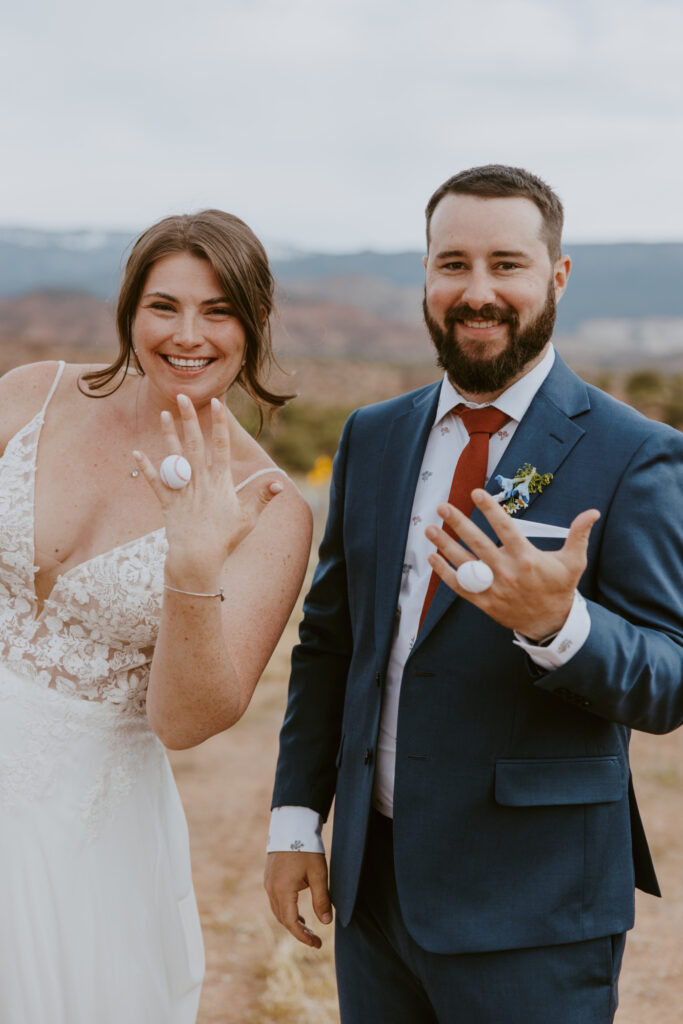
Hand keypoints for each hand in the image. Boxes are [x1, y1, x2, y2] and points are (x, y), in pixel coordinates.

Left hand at [133, 394, 281, 588]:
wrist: (198, 558)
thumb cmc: (226, 539)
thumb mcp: (249, 518)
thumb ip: (263, 497)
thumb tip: (280, 483)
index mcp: (221, 481)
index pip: (220, 445)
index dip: (219, 423)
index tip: (218, 403)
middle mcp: (200, 480)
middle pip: (194, 442)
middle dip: (190, 418)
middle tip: (184, 396)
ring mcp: (182, 490)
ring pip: (174, 456)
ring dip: (169, 434)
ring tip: (164, 414)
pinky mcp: (168, 502)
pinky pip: (155, 482)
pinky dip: (146, 468)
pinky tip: (137, 453)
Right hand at [264, 851, 332, 947]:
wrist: (292, 825)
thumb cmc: (306, 848)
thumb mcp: (318, 874)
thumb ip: (322, 899)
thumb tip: (326, 922)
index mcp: (283, 890)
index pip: (292, 922)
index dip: (304, 936)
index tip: (318, 944)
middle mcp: (272, 889)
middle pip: (283, 919)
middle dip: (299, 931)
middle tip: (316, 939)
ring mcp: (269, 883)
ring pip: (278, 911)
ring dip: (292, 922)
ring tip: (308, 928)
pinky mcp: (270, 878)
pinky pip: (276, 901)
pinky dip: (287, 911)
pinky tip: (299, 912)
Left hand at [425, 488, 599, 639]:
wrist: (551, 623)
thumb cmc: (560, 588)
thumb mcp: (574, 561)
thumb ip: (579, 534)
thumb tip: (592, 512)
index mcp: (527, 557)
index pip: (505, 527)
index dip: (489, 509)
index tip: (476, 493)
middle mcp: (507, 571)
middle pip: (478, 543)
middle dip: (458, 523)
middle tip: (443, 507)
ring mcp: (494, 587)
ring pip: (464, 563)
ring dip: (445, 545)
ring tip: (430, 529)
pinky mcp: (484, 601)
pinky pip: (460, 586)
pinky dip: (445, 572)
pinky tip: (432, 557)